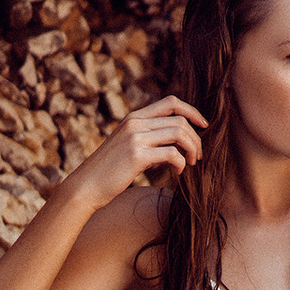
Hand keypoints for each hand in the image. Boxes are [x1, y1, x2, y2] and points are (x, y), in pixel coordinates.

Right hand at [59, 96, 209, 210]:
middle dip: (195, 138)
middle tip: (198, 156)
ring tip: (191, 163)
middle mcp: (134, 123)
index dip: (192, 111)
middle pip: (180, 120)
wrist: (85, 186)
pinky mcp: (136, 155)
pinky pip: (172, 153)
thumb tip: (174, 144)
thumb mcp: (127, 147)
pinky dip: (181, 163)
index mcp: (133, 118)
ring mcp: (135, 138)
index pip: (171, 102)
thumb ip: (147, 139)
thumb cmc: (108, 171)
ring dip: (192, 149)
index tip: (204, 125)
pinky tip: (178, 173)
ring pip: (179, 133)